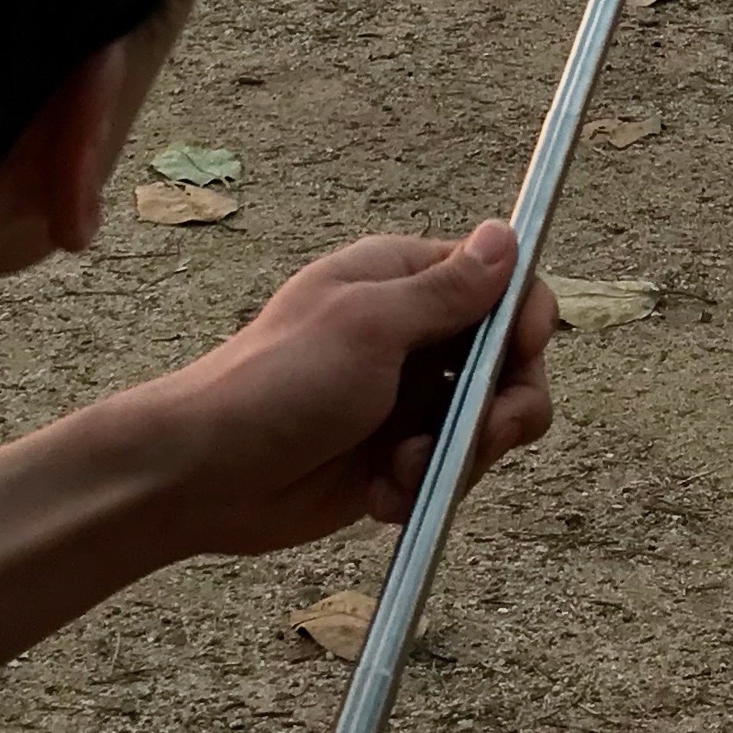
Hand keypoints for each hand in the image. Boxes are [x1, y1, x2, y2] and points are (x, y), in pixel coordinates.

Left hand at [132, 223, 556, 554]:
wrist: (206, 475)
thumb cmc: (277, 384)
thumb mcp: (368, 328)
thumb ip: (445, 291)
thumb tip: (507, 236)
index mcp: (404, 281)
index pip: (506, 285)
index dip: (526, 325)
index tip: (517, 361)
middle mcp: (414, 334)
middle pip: (511, 364)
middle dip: (501, 409)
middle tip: (478, 440)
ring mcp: (407, 398)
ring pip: (486, 425)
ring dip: (456, 457)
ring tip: (400, 473)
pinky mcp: (396, 455)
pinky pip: (448, 470)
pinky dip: (423, 487)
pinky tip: (380, 496)